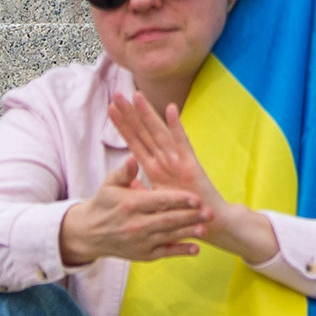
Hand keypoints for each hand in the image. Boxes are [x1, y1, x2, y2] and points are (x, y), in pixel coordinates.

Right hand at [58, 172, 209, 267]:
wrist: (89, 233)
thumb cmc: (104, 204)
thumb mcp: (110, 185)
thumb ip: (125, 172)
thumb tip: (132, 158)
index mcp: (130, 205)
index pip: (159, 202)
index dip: (179, 200)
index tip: (196, 198)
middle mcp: (136, 225)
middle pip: (168, 221)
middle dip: (190, 217)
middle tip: (210, 213)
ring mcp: (140, 242)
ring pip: (169, 237)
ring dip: (189, 233)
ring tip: (206, 228)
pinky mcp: (143, 255)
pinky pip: (165, 253)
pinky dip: (180, 251)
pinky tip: (196, 248)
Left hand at [110, 92, 277, 264]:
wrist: (205, 221)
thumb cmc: (181, 210)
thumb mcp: (153, 199)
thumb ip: (139, 187)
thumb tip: (124, 179)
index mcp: (154, 166)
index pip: (134, 141)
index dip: (123, 124)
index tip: (110, 108)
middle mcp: (164, 158)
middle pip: (144, 132)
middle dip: (130, 113)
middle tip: (117, 94)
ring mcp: (177, 159)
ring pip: (159, 133)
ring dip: (148, 114)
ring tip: (136, 96)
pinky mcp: (191, 164)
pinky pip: (182, 142)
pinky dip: (176, 126)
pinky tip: (170, 109)